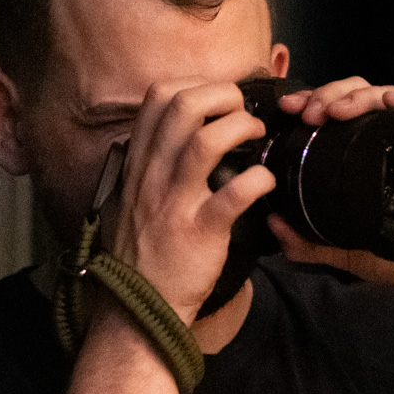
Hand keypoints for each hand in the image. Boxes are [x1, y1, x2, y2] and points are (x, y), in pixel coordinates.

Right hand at [109, 79, 275, 323]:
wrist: (136, 309)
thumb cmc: (139, 253)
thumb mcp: (126, 199)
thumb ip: (145, 165)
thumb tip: (167, 138)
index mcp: (138, 163)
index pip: (158, 97)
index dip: (194, 84)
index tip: (217, 98)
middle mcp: (152, 175)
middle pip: (183, 105)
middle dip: (223, 95)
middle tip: (242, 111)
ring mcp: (174, 203)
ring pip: (207, 140)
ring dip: (241, 127)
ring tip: (257, 135)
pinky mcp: (200, 232)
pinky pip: (234, 194)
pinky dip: (258, 181)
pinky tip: (266, 184)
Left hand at [268, 77, 393, 320]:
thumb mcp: (342, 249)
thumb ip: (306, 242)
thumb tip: (273, 224)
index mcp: (363, 151)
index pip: (336, 110)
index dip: (313, 101)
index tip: (291, 108)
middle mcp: (389, 137)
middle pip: (358, 94)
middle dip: (330, 95)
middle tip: (310, 112)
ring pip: (387, 95)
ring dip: (360, 96)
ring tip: (338, 110)